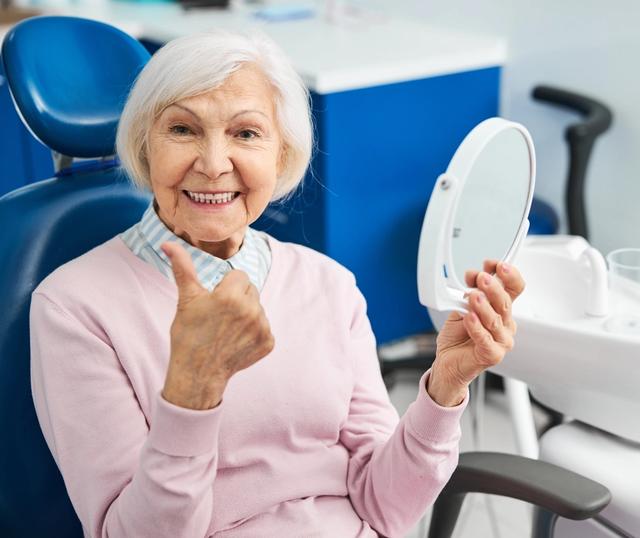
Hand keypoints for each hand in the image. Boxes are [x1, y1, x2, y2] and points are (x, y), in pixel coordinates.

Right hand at [160, 242, 274, 409]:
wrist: (196, 374)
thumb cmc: (188, 335)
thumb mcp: (186, 299)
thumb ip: (182, 268)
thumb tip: (168, 243)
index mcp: (231, 295)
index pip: (239, 276)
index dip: (225, 287)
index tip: (215, 302)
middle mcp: (251, 309)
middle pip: (250, 290)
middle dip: (237, 298)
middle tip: (220, 316)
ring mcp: (262, 327)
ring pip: (257, 308)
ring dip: (246, 314)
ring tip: (227, 329)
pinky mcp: (268, 342)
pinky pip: (264, 327)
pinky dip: (253, 333)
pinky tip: (236, 341)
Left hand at [427, 260, 524, 406]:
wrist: (448, 362)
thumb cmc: (458, 335)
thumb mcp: (462, 307)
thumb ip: (471, 292)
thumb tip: (475, 275)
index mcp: (501, 309)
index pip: (515, 288)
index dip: (509, 274)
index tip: (494, 263)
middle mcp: (505, 324)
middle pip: (505, 302)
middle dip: (493, 287)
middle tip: (482, 277)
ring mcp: (501, 340)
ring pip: (495, 320)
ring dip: (484, 306)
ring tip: (473, 296)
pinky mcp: (492, 355)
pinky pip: (485, 340)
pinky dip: (477, 327)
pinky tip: (469, 317)